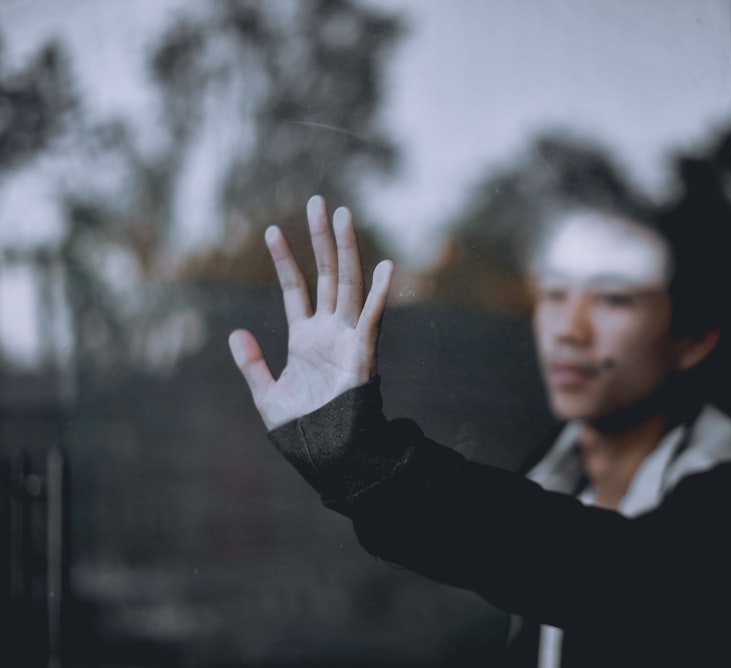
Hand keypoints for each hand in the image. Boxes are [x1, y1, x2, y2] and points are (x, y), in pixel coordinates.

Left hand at [229, 196, 392, 429]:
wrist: (327, 456)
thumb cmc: (302, 431)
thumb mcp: (266, 395)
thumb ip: (251, 364)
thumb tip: (235, 333)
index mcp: (305, 338)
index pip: (295, 288)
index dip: (284, 260)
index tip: (272, 230)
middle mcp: (329, 331)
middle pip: (325, 274)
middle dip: (320, 238)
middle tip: (317, 201)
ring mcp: (347, 338)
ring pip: (348, 285)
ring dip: (346, 250)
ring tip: (342, 215)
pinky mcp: (363, 353)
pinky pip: (372, 319)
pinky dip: (379, 294)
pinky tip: (386, 266)